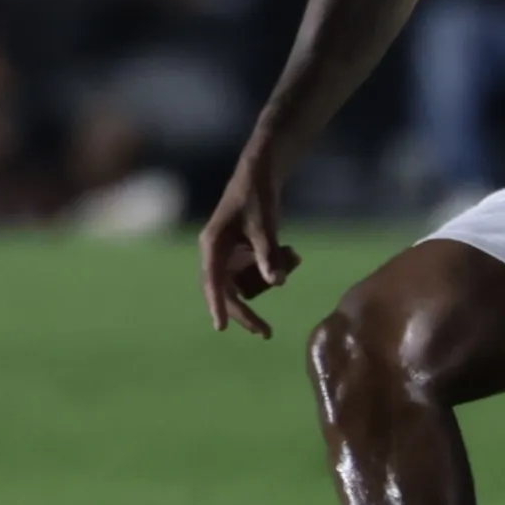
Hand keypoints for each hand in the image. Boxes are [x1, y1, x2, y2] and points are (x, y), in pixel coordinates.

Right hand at [198, 146, 301, 337]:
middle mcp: (216, 252)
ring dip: (266, 282)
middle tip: (266, 333)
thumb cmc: (258, 193)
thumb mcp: (265, 223)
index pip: (212, 282)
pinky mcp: (241, 251)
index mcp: (213, 244)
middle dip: (245, 311)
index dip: (217, 305)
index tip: (221, 328)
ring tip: (292, 259)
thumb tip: (277, 283)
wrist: (262, 170)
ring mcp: (228, 253)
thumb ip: (269, 253)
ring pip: (244, 282)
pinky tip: (291, 254)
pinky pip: (255, 271)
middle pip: (226, 291)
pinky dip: (272, 269)